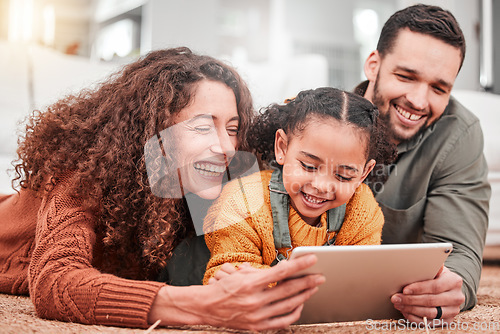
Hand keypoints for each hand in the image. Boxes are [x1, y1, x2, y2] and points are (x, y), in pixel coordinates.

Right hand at [150, 254, 323, 330]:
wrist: (205, 308)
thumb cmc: (223, 288)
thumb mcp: (240, 274)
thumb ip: (262, 273)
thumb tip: (284, 269)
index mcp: (250, 284)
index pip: (281, 272)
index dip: (299, 265)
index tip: (312, 259)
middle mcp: (254, 301)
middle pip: (289, 290)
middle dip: (307, 282)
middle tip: (320, 276)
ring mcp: (257, 316)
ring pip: (288, 305)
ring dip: (304, 296)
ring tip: (313, 288)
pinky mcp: (257, 327)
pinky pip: (282, 321)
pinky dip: (294, 313)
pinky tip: (300, 305)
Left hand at [391, 266, 464, 323]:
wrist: (448, 289)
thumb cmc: (437, 277)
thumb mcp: (435, 269)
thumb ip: (429, 267)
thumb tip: (419, 259)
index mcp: (454, 281)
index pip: (435, 286)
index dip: (418, 289)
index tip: (405, 290)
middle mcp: (456, 297)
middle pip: (431, 301)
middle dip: (410, 300)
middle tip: (396, 298)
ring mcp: (453, 310)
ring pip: (430, 313)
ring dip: (411, 309)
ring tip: (398, 304)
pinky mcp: (447, 320)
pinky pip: (429, 322)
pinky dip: (415, 318)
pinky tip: (405, 312)